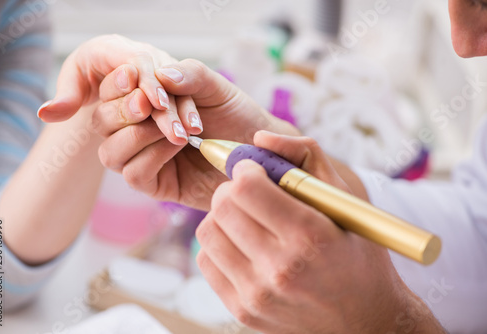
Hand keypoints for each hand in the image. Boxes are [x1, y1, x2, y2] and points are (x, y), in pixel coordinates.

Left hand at [37, 34, 192, 144]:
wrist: (101, 69)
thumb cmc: (86, 75)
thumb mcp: (74, 82)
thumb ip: (65, 98)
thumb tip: (46, 113)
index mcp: (110, 47)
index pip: (133, 62)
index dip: (146, 83)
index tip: (152, 105)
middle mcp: (137, 53)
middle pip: (158, 77)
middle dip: (166, 107)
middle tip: (173, 132)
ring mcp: (157, 65)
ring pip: (174, 87)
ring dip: (182, 112)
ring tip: (185, 136)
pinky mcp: (169, 79)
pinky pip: (183, 94)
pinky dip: (189, 111)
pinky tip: (194, 129)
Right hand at [93, 58, 298, 209]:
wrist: (259, 148)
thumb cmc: (236, 116)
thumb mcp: (214, 87)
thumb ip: (189, 75)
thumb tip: (161, 75)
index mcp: (145, 104)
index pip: (111, 93)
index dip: (116, 84)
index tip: (133, 73)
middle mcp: (139, 131)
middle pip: (101, 122)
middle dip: (123, 109)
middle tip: (148, 104)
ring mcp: (146, 160)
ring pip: (110, 152)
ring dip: (136, 136)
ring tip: (172, 130)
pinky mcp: (158, 185)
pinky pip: (134, 174)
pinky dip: (151, 157)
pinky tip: (177, 146)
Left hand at [196, 131, 442, 332]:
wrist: (364, 320)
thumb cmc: (357, 254)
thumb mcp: (345, 199)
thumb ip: (305, 156)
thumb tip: (258, 138)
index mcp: (310, 236)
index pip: (246, 187)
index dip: (246, 170)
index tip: (256, 172)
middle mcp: (280, 269)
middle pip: (222, 207)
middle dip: (232, 190)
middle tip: (250, 193)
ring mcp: (257, 295)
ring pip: (208, 232)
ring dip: (223, 216)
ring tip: (247, 219)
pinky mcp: (243, 312)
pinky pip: (206, 261)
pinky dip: (220, 244)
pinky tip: (242, 244)